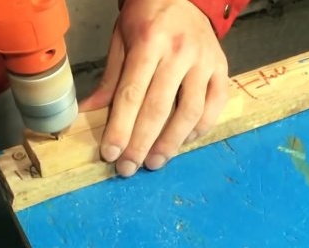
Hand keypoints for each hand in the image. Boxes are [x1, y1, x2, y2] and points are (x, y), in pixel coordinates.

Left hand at [79, 0, 228, 176]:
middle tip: (129, 167)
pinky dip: (200, 128)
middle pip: (159, 108)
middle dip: (141, 143)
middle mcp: (179, 53)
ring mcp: (204, 62)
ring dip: (171, 143)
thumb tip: (86, 115)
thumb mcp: (121, 41)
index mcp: (149, 43)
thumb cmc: (147, 18)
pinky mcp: (222, 69)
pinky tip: (184, 141)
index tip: (110, 153)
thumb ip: (109, 80)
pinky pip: (214, 106)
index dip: (120, 128)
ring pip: (190, 112)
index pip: (131, 95)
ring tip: (156, 161)